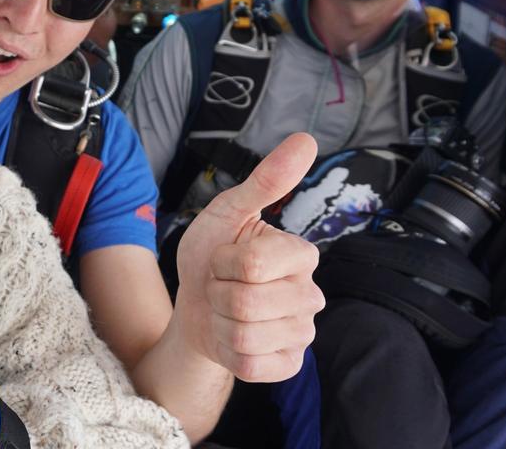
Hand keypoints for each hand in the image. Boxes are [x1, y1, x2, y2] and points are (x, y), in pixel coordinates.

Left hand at [174, 133, 324, 382]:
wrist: (195, 306)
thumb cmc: (212, 256)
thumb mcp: (228, 213)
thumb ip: (266, 181)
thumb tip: (305, 140)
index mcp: (301, 255)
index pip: (254, 264)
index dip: (224, 262)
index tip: (225, 258)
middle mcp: (311, 295)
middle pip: (246, 302)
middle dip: (218, 293)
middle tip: (222, 286)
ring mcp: (302, 333)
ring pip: (245, 335)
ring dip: (220, 321)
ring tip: (226, 310)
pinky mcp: (288, 365)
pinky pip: (251, 364)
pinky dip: (227, 352)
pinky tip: (232, 338)